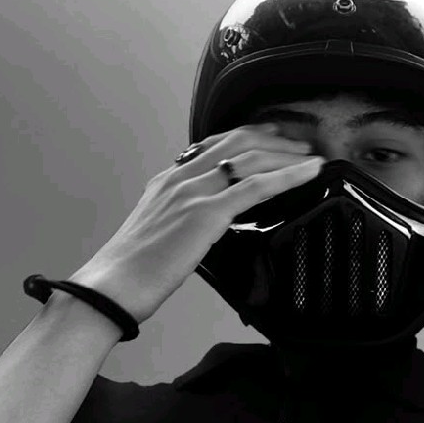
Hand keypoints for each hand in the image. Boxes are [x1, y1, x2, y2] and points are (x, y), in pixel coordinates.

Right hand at [68, 124, 323, 323]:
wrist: (112, 286)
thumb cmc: (134, 268)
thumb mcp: (157, 227)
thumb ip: (181, 214)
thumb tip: (207, 218)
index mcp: (169, 179)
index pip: (216, 143)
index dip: (249, 136)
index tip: (272, 136)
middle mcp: (181, 177)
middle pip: (238, 141)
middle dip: (274, 139)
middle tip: (300, 144)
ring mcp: (193, 192)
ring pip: (251, 158)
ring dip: (287, 155)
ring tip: (310, 158)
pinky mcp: (205, 213)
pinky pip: (256, 186)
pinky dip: (288, 176)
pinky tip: (308, 173)